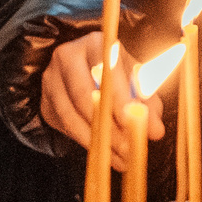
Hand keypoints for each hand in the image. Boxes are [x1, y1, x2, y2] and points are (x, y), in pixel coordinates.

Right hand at [39, 32, 165, 163]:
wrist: (81, 68)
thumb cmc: (116, 73)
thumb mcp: (135, 80)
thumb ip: (148, 103)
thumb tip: (156, 131)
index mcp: (96, 43)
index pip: (108, 72)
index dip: (122, 100)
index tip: (137, 124)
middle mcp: (68, 56)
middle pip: (85, 95)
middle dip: (109, 127)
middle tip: (130, 149)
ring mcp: (51, 78)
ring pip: (71, 114)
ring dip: (97, 141)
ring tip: (121, 158)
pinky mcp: (45, 100)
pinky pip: (63, 126)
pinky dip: (86, 143)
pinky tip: (105, 155)